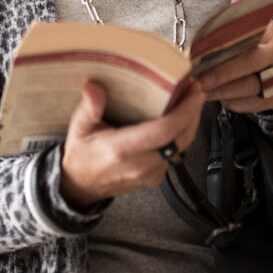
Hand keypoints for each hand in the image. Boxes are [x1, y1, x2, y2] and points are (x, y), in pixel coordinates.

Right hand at [58, 80, 206, 208]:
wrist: (82, 185)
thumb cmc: (82, 155)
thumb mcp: (78, 128)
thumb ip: (89, 107)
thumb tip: (93, 86)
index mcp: (121, 150)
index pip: (163, 131)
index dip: (183, 110)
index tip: (191, 91)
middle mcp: (140, 165)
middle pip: (180, 138)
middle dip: (192, 111)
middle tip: (194, 88)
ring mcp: (151, 174)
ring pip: (182, 146)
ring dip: (190, 121)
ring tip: (190, 98)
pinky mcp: (156, 176)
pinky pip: (176, 152)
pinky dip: (182, 133)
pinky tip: (180, 116)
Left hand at [196, 22, 272, 113]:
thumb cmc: (262, 51)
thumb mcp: (255, 36)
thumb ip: (233, 37)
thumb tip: (201, 47)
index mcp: (272, 38)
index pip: (247, 50)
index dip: (224, 60)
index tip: (202, 65)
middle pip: (250, 70)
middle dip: (222, 78)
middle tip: (202, 83)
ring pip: (250, 89)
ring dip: (224, 93)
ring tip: (206, 92)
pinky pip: (253, 104)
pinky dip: (234, 103)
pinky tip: (222, 98)